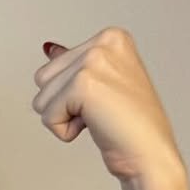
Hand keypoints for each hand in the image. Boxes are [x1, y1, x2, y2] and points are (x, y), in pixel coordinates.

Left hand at [32, 27, 184, 182]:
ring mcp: (94, 60)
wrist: (149, 152)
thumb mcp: (101, 82)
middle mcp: (103, 42)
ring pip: (41, 98)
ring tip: (98, 117)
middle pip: (42, 79)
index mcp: (110, 37)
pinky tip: (94, 126)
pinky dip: (64, 131)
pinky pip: (47, 116)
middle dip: (62, 103)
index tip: (104, 100)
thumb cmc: (129, 125)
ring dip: (63, 117)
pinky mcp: (83, 85)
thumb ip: (74, 63)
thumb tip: (49, 48)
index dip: (70, 94)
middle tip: (99, 110)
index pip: (53, 67)